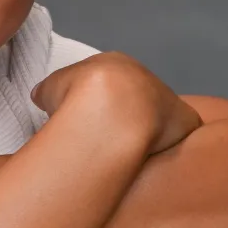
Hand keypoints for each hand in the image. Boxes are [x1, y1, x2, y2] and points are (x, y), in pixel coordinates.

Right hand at [32, 52, 201, 155]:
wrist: (111, 110)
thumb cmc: (77, 96)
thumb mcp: (51, 89)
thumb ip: (52, 91)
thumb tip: (42, 97)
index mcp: (115, 64)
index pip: (111, 84)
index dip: (101, 105)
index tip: (93, 125)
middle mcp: (145, 76)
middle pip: (140, 99)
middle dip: (129, 118)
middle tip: (114, 142)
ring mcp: (168, 98)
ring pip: (162, 117)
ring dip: (150, 133)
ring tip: (132, 156)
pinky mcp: (186, 121)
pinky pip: (179, 136)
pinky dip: (170, 148)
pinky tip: (156, 163)